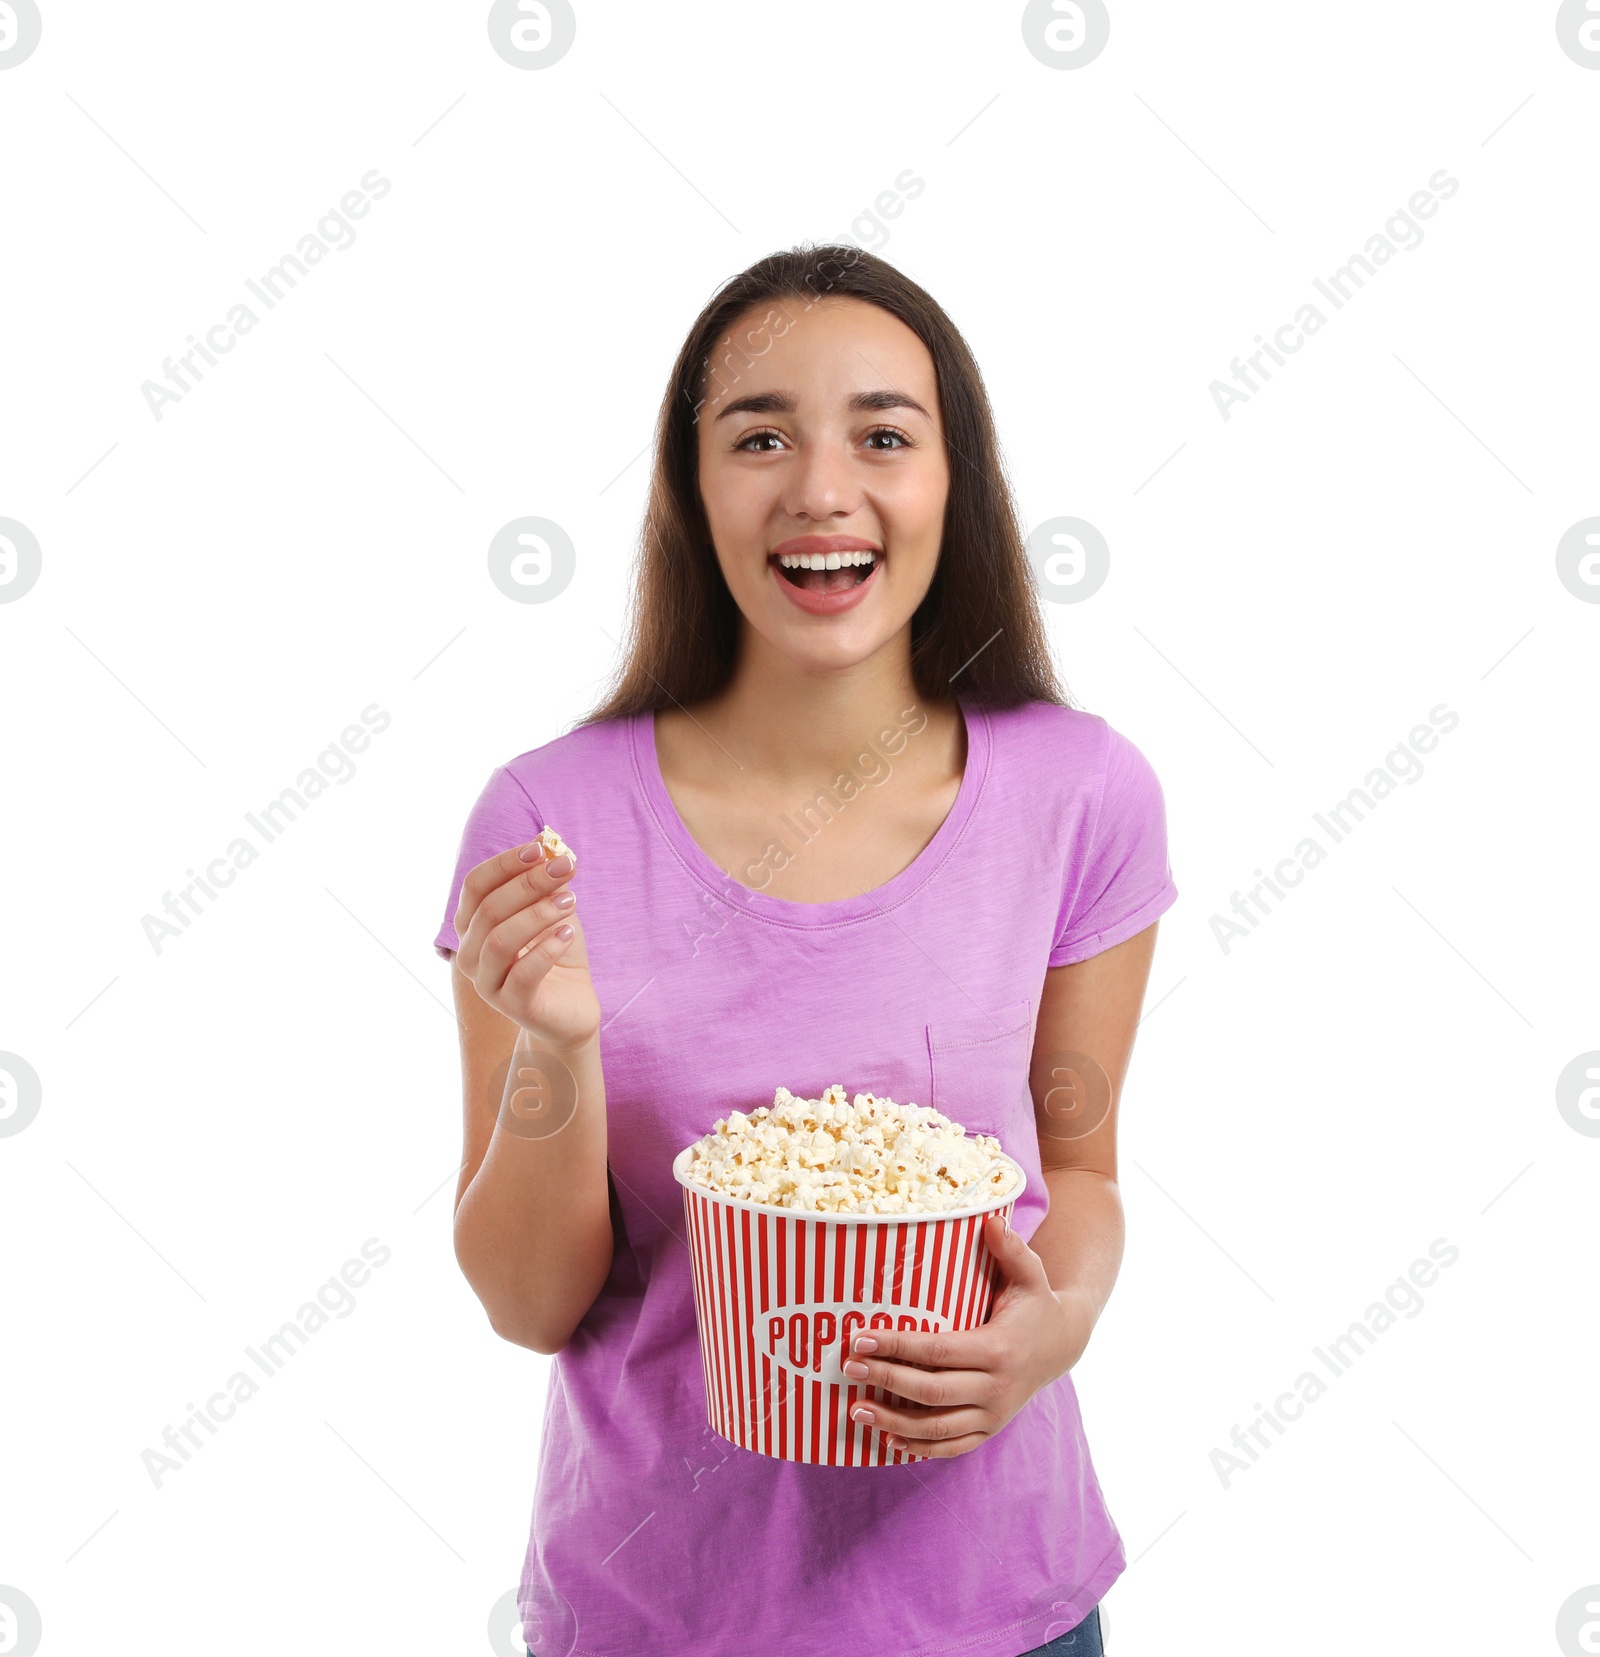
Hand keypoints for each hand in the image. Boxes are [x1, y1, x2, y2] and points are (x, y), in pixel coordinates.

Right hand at [452, 838, 599, 1051]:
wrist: (571, 1006)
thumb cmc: (556, 952)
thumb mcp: (554, 909)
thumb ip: (547, 881)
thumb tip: (548, 841)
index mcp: (472, 925)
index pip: (475, 885)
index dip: (504, 863)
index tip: (540, 849)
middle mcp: (469, 953)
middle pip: (489, 909)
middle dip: (529, 883)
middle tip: (566, 868)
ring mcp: (486, 983)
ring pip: (500, 940)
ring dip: (537, 914)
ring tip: (571, 901)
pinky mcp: (511, 1006)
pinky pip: (523, 974)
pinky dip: (547, 950)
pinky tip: (568, 934)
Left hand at [842, 1215, 1092, 1458]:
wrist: (1061, 1344)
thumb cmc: (1034, 1304)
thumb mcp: (1030, 1274)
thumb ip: (1011, 1248)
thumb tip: (989, 1220)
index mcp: (999, 1349)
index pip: (937, 1350)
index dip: (897, 1345)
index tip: (860, 1337)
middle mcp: (996, 1388)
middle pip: (931, 1391)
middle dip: (886, 1380)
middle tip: (848, 1368)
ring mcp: (994, 1414)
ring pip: (937, 1427)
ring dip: (894, 1423)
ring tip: (856, 1410)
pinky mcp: (990, 1430)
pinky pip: (952, 1447)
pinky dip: (919, 1448)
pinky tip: (888, 1440)